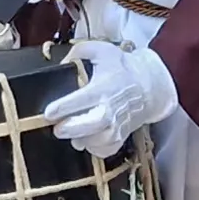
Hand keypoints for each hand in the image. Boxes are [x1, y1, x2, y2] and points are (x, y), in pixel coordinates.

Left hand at [40, 39, 175, 151]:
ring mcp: (119, 124)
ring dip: (83, 140)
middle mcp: (112, 107)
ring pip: (100, 140)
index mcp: (105, 86)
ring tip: (70, 134)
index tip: (49, 112)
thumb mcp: (101, 50)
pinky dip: (96, 149)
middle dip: (72, 128)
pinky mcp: (122, 135)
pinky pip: (108, 149)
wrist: (149, 86)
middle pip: (93, 124)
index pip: (84, 98)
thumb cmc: (121, 68)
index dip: (65, 106)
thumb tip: (62, 63)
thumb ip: (79, 51)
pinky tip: (86, 141)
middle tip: (57, 129)